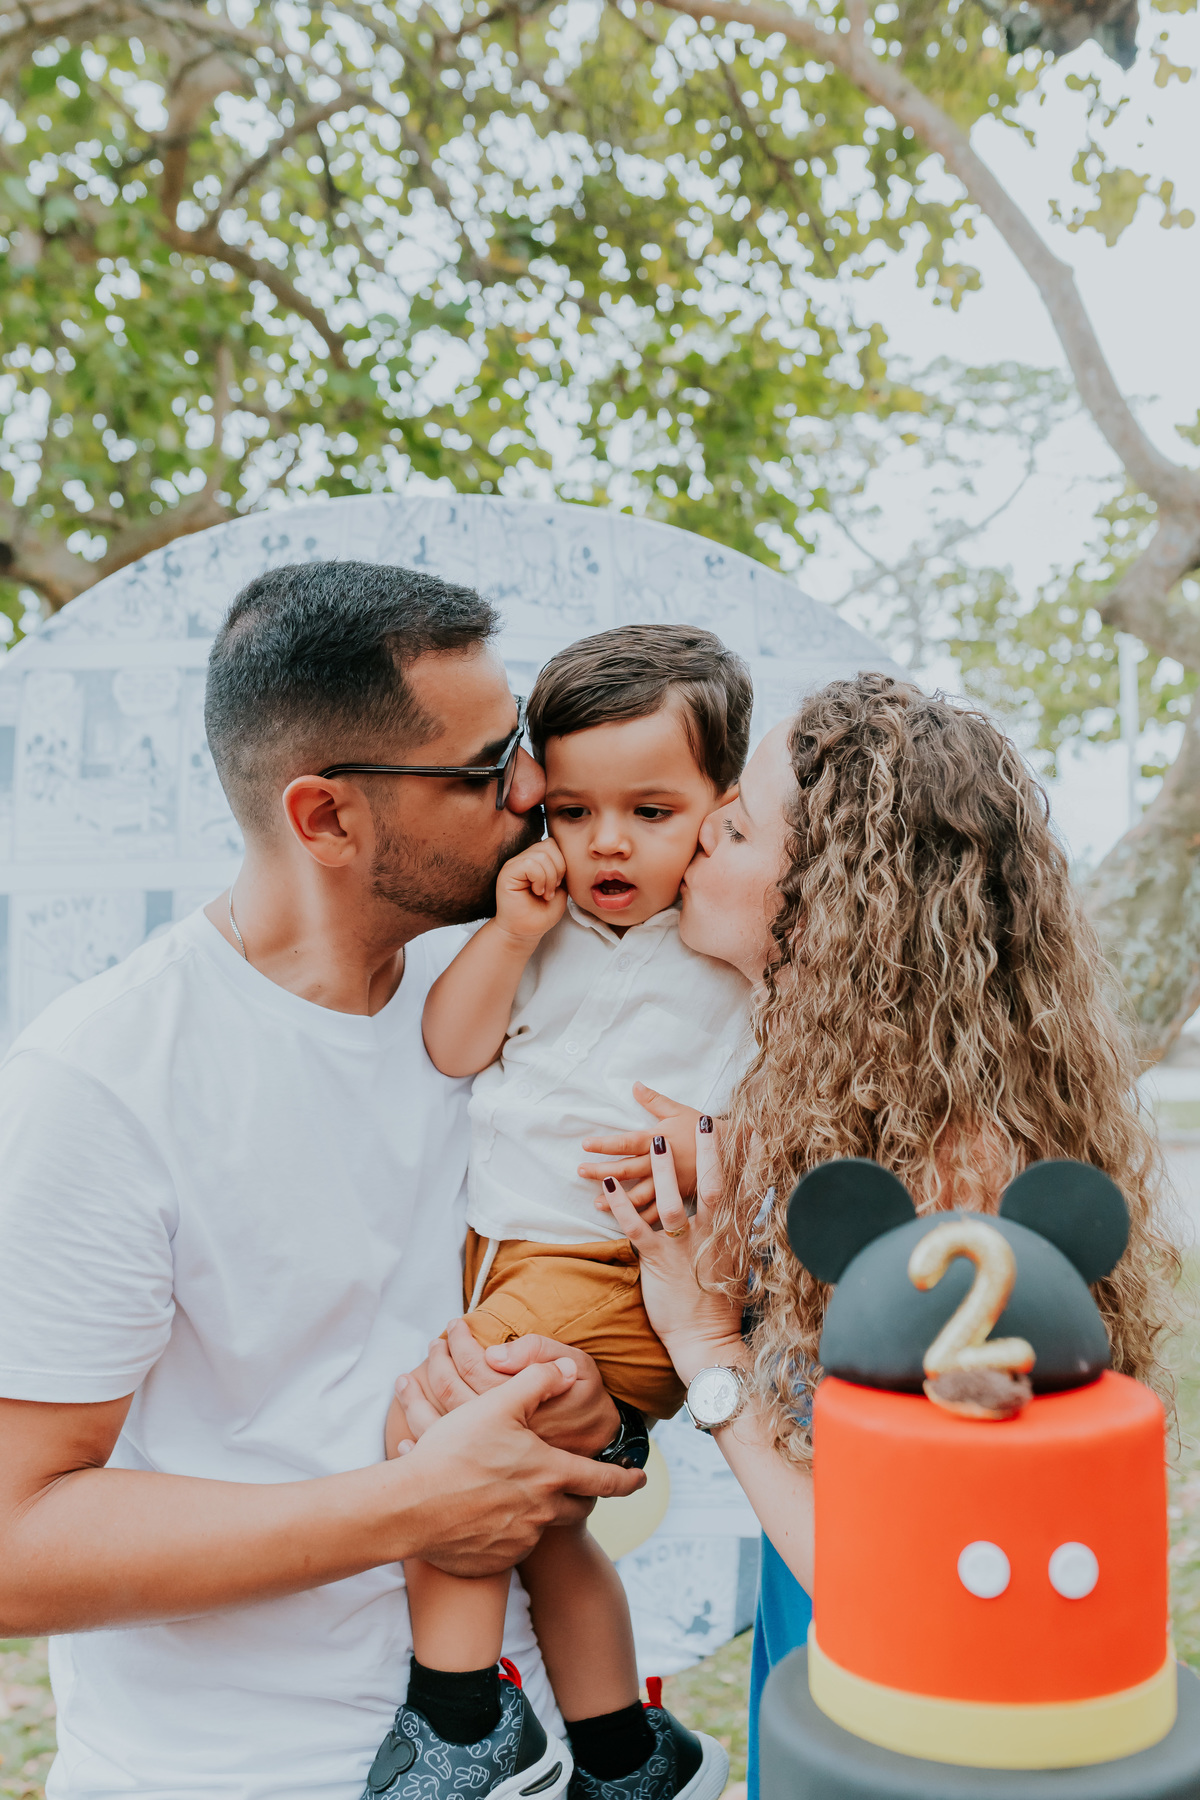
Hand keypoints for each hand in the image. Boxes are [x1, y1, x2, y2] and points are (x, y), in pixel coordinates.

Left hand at [395, 1320, 618, 1456]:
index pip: (474, 1364)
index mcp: (515, 1401)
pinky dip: (416, 1437)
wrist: (602, 1462)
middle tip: (434, 1344)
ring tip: (408, 1376)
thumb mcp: (580, 1369)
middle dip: (437, 1360)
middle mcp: (495, 1429)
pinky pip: (439, 1454)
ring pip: (435, 1421)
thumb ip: (541, 1354)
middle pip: (449, 1390)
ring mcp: (485, 1455)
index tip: (455, 1325)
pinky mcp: (480, 1474)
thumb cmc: (588, 1408)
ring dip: (416, 1395)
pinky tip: (405, 1429)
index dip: (460, 1341)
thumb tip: (494, 1353)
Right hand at [397, 1360, 643, 1576]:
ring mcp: (520, 1540)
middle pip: (579, 1508)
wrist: (412, 1506)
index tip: (641, 1479)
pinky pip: (512, 1546)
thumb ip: (538, 1380)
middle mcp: (543, 1513)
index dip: (627, 1479)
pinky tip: (487, 1516)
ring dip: (541, 1513)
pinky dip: (509, 1532)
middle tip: (581, 1490)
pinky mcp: (495, 1561)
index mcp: (551, 1475)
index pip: (605, 1480)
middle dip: (585, 1498)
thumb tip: (567, 1368)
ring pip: (544, 1527)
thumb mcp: (498, 1404)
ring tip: (520, 1497)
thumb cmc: (455, 1452)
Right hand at [493, 841, 568, 944]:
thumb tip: (566, 853)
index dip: (562, 863)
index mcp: (535, 859)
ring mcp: (514, 864)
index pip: (553, 844)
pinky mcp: (507, 872)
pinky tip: (536, 892)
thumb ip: (562, 867)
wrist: (526, 932)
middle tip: (552, 890)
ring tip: (544, 893)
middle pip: (549, 845)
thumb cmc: (542, 913)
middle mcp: (523, 858)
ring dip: (549, 877)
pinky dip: (539, 879)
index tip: (558, 885)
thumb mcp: (560, 887)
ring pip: (541, 854)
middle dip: (558, 869)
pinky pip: (529, 863)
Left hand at [578, 1082, 700, 1219]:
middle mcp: (661, 1164)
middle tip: (581, 1171)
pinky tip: (625, 1223)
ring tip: (597, 1203)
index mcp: (659, 1141)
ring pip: (638, 1195)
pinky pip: (657, 1212)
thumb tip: (635, 1085)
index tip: (585, 1145)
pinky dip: (642, 1219)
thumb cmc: (702, 1130)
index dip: (605, 1144)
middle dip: (602, 1171)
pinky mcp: (678, 1197)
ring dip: (617, 1199)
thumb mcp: (678, 1111)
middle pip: (626, 1170)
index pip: (627, 1143)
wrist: (732, 1151)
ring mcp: (670, 1183)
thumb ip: (654, 1100)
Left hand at [598, 1119, 743, 1383]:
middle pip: (712, 1187)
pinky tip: (609, 1185)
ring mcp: (683, 1249)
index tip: (749, 1132)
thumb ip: (737, 1235)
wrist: (705, 1340)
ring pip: (673, 1202)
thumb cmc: (717, 1305)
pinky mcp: (658, 1262)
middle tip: (708, 1121)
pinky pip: (637, 1228)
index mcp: (730, 1237)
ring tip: (656, 1140)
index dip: (745, 1160)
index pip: (740, 1190)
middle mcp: (710, 1238)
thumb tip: (745, 1215)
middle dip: (710, 1153)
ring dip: (663, 1170)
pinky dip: (621, 1206)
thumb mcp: (735, 1264)